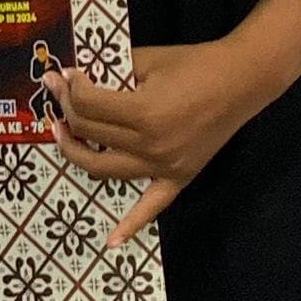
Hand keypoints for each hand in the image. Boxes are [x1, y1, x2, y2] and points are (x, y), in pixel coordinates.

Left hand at [57, 41, 275, 243]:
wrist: (240, 81)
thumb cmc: (194, 63)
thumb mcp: (147, 59)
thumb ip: (111, 71)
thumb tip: (75, 79)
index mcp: (143, 112)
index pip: (87, 105)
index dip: (70, 87)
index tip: (64, 76)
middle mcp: (150, 146)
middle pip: (89, 134)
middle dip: (67, 111)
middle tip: (60, 96)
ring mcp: (164, 167)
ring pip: (104, 169)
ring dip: (77, 153)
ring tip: (65, 135)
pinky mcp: (178, 177)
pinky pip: (151, 207)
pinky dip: (131, 226)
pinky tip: (111, 241)